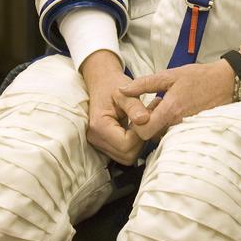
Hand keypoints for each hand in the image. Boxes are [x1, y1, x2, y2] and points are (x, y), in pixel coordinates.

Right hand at [81, 49, 146, 164]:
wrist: (100, 82)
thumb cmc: (112, 85)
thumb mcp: (125, 92)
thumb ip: (135, 106)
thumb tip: (144, 120)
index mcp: (99, 126)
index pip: (126, 145)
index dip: (140, 135)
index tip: (145, 118)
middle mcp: (95, 138)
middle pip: (127, 156)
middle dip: (140, 141)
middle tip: (145, 121)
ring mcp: (98, 143)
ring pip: (126, 157)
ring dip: (137, 143)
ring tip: (140, 124)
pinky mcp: (103, 145)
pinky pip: (123, 153)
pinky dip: (132, 144)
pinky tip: (134, 129)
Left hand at [113, 59, 237, 141]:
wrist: (226, 83)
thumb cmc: (198, 77)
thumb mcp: (169, 75)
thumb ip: (143, 84)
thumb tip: (122, 90)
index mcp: (171, 110)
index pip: (143, 132)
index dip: (136, 125)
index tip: (140, 112)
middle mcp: (178, 125)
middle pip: (151, 136)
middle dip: (147, 124)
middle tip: (154, 106)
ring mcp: (186, 130)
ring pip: (162, 136)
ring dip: (159, 124)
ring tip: (166, 106)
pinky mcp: (192, 132)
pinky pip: (174, 134)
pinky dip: (170, 125)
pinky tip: (175, 112)